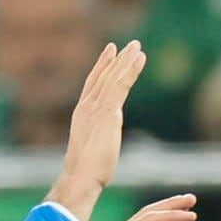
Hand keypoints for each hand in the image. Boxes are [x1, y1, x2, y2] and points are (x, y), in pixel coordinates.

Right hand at [49, 41, 148, 220]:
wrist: (81, 176)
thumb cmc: (86, 173)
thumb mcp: (91, 151)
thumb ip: (96, 142)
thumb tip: (99, 148)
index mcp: (82, 114)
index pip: (93, 84)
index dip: (101, 67)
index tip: (110, 52)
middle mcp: (88, 106)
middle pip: (103, 76)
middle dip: (116, 59)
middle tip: (128, 45)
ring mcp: (97, 107)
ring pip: (113, 77)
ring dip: (126, 60)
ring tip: (137, 46)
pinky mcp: (108, 111)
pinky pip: (121, 84)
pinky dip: (130, 69)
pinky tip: (139, 58)